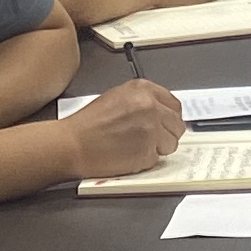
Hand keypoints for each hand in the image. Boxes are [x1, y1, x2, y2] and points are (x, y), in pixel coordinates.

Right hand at [63, 76, 186, 178]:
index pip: (174, 105)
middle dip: (166, 134)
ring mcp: (151, 129)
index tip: (165, 124)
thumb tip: (161, 113)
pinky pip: (156, 159)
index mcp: (143, 89)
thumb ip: (143, 102)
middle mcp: (151, 106)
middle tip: (149, 140)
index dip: (170, 117)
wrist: (73, 144)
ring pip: (171, 144)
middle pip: (177, 125)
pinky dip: (145, 160)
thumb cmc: (88, 124)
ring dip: (157, 148)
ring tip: (134, 147)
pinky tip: (128, 155)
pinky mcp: (147, 151)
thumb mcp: (118, 98)